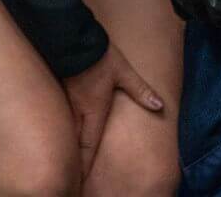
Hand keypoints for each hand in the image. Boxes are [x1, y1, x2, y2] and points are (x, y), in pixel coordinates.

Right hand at [63, 43, 163, 177]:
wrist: (74, 40)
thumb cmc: (101, 56)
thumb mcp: (125, 72)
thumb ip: (141, 90)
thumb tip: (160, 106)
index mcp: (93, 111)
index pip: (88, 147)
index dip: (85, 168)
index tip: (82, 185)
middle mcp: (77, 113)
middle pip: (74, 147)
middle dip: (74, 165)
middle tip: (74, 183)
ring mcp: (66, 105)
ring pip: (66, 136)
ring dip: (67, 151)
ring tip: (67, 167)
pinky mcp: (60, 96)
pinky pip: (60, 122)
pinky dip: (62, 134)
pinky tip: (62, 139)